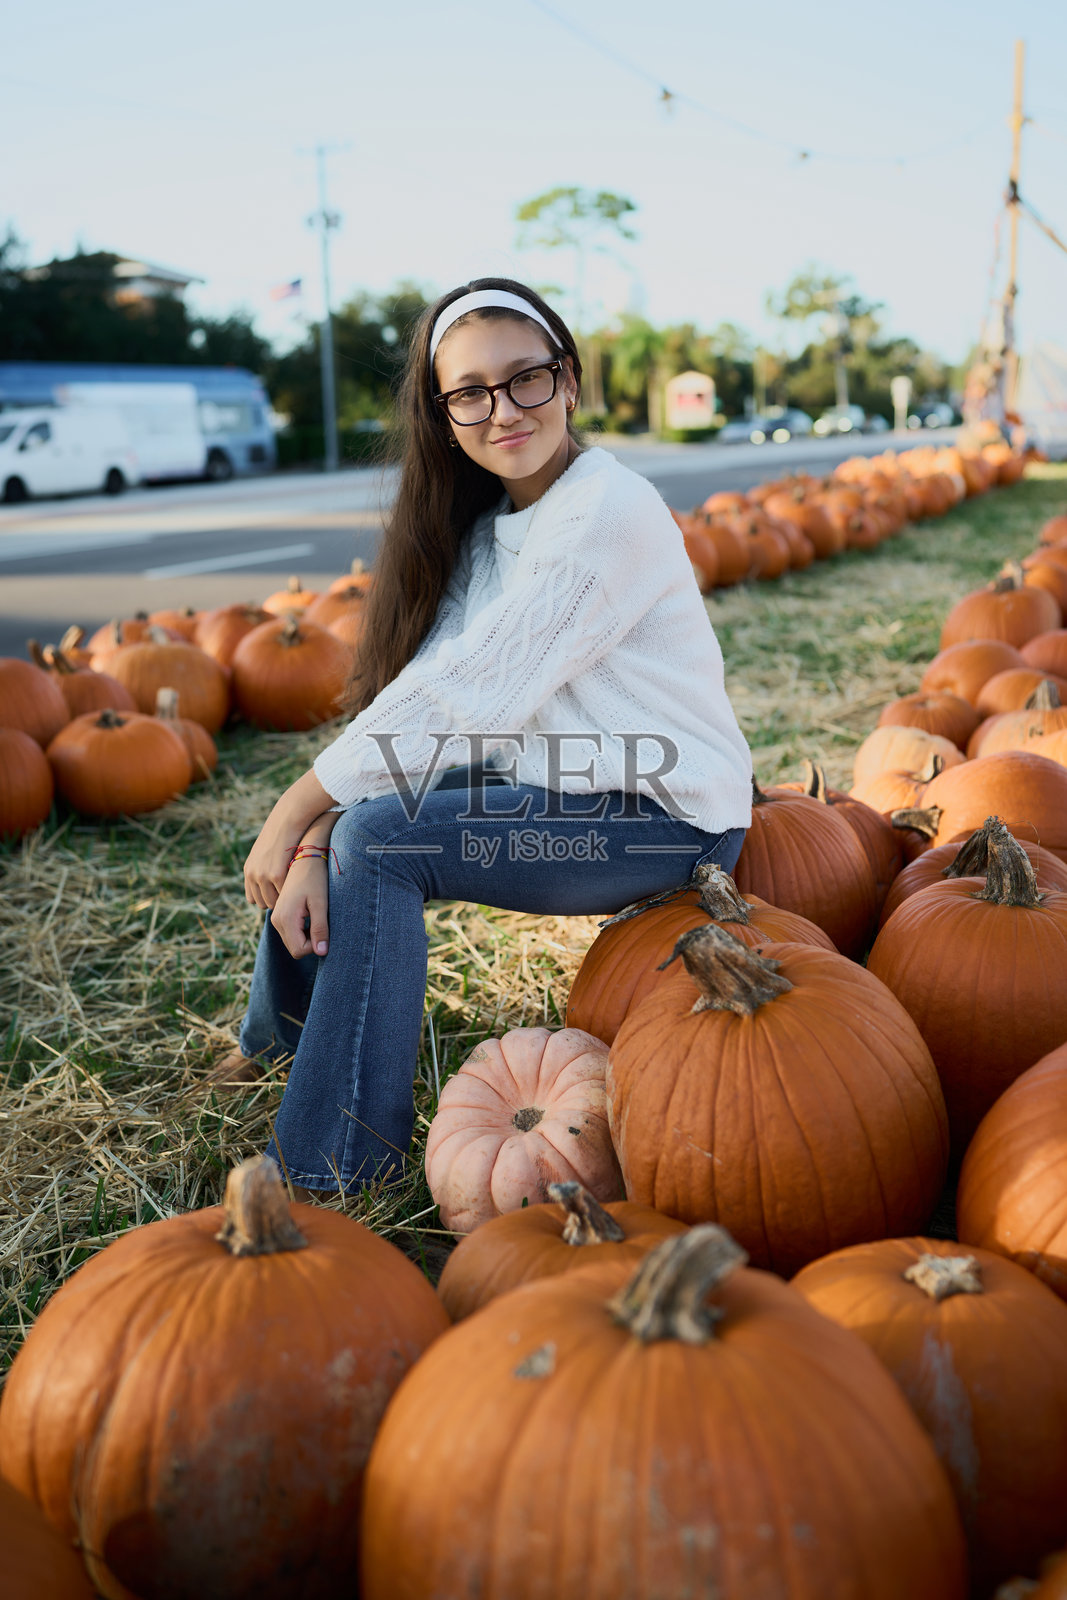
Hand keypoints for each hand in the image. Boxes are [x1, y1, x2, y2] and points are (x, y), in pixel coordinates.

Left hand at [244, 769, 336, 909]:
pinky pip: (284, 894)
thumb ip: (265, 866)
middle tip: (291, 896)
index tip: (281, 895)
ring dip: (285, 899)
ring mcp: (262, 875)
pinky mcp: (275, 875)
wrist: (288, 819)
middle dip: (277, 901)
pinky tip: (301, 886)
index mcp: (249, 869)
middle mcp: (252, 874)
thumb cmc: (283, 833)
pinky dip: (292, 893)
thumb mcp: (267, 851)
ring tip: (297, 893)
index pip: (252, 899)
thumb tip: (272, 879)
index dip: (267, 899)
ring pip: (273, 902)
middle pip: (263, 903)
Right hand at [270, 856, 330, 958]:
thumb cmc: (315, 879)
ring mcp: (275, 918)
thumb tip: (322, 952)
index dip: (315, 945)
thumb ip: (320, 928)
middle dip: (311, 941)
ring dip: (307, 936)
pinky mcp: (278, 915)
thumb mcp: (321, 904)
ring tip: (315, 915)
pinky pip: (290, 933)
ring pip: (292, 942)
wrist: (304, 859)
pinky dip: (302, 930)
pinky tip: (309, 914)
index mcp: (285, 918)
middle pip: (294, 948)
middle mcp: (276, 920)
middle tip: (320, 920)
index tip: (324, 927)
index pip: (299, 950)